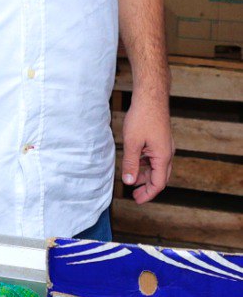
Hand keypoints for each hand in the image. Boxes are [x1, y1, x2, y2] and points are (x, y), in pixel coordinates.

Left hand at [121, 87, 173, 203]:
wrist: (151, 96)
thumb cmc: (142, 117)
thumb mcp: (132, 143)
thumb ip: (131, 164)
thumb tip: (129, 182)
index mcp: (163, 156)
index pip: (158, 183)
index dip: (148, 194)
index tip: (137, 200)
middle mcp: (168, 153)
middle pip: (160, 177)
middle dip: (147, 187)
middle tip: (134, 195)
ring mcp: (165, 146)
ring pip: (157, 167)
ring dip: (146, 175)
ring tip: (132, 180)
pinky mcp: (161, 139)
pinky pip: (155, 157)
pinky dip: (146, 164)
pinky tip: (135, 163)